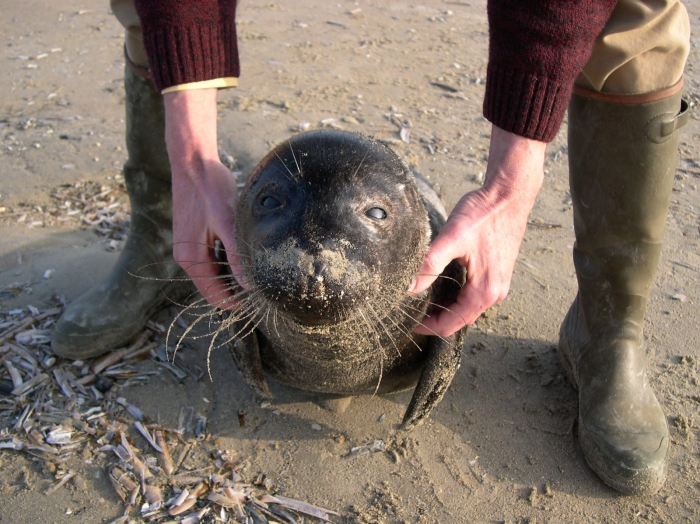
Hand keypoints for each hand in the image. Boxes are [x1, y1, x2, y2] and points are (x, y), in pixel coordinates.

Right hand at [164, 88, 244, 309]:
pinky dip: (227, 263)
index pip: (214, 296)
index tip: (260, 301)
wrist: (193, 162)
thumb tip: (250, 285)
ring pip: (214, 275)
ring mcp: (188, 248)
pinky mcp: (194, 238)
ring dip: (233, 278)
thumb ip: (237, 255)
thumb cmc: (210, 189)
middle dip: (236, 292)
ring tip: (258, 273)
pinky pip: (212, 260)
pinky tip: (244, 255)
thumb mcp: (228, 223)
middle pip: (213, 288)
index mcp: (191, 259)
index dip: (237, 304)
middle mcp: (186, 258)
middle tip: (264, 288)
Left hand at [410, 125, 545, 336]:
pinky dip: (455, 296)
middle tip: (410, 312)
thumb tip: (408, 287)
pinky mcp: (496, 273)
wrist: (510, 194)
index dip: (427, 326)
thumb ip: (430, 263)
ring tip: (421, 300)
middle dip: (434, 319)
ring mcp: (498, 284)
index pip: (451, 324)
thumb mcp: (452, 238)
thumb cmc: (484, 214)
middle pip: (459, 320)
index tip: (407, 322)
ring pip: (465, 308)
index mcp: (484, 291)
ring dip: (444, 307)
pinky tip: (439, 285)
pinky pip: (472, 295)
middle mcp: (495, 293)